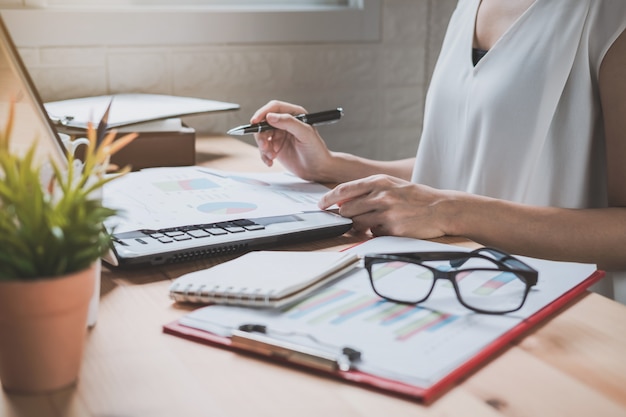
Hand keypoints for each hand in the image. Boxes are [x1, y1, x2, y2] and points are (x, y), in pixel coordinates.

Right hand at [250, 100, 333, 181]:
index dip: (263, 113)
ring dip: (263, 147)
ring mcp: (279, 135)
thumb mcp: (305, 134)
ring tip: (272, 156)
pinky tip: (271, 161)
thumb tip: (270, 117)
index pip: (274, 108)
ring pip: (262, 136)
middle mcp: (285, 123)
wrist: (318, 169)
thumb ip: (289, 123)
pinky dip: (264, 156)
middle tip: (264, 146)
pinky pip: (263, 149)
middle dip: (262, 135)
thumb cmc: (316, 150)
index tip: (255, 121)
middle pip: (264, 122)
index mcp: (294, 114)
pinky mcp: (275, 147)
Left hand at [318, 174, 450, 238]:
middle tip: (350, 218)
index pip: (344, 190)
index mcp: (379, 181)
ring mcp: (386, 213)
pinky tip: (390, 227)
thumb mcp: (392, 185)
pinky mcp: (392, 229)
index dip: (328, 199)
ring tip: (375, 222)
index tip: (321, 205)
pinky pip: (373, 234)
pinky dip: (377, 233)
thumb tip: (343, 202)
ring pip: (357, 223)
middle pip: (347, 210)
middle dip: (345, 216)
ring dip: (360, 226)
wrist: (443, 208)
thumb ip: (368, 191)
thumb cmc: (416, 197)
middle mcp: (381, 195)